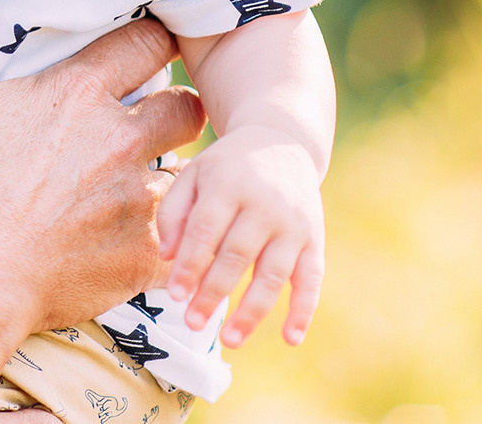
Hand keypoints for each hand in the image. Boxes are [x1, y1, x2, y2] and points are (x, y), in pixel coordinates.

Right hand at [0, 0, 207, 333]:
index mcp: (79, 94)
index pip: (147, 45)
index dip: (152, 44)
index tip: (148, 49)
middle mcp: (121, 140)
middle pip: (186, 108)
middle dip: (177, 110)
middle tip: (155, 120)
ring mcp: (136, 201)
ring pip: (185, 176)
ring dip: (168, 178)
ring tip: (139, 188)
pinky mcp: (141, 256)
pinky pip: (175, 241)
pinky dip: (161, 242)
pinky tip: (136, 243)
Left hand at [156, 124, 324, 346]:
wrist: (282, 142)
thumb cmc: (226, 167)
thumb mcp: (194, 174)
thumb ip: (174, 212)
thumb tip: (167, 257)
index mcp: (229, 184)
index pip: (206, 229)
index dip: (190, 264)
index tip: (175, 294)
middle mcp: (265, 203)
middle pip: (237, 254)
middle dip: (214, 291)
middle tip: (193, 323)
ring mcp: (293, 223)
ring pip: (274, 273)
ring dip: (253, 310)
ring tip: (230, 340)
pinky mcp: (314, 239)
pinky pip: (312, 279)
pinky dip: (303, 311)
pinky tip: (290, 339)